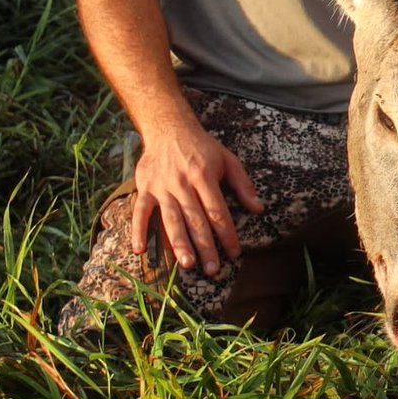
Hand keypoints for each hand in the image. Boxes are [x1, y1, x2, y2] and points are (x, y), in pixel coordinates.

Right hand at [130, 118, 263, 277]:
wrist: (169, 129)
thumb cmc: (203, 148)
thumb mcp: (228, 160)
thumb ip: (243, 184)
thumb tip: (259, 208)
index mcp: (205, 176)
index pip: (218, 211)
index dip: (227, 233)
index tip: (235, 253)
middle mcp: (183, 183)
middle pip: (196, 220)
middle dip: (206, 246)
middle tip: (213, 269)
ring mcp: (162, 187)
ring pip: (171, 219)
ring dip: (178, 243)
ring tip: (187, 264)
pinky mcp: (145, 189)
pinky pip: (139, 212)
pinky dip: (138, 230)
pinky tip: (140, 250)